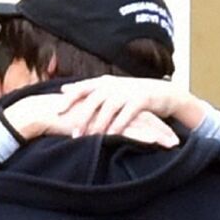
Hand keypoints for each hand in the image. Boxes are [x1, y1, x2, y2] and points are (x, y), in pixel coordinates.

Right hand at [3, 92, 178, 147]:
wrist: (45, 113)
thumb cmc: (60, 120)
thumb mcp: (83, 123)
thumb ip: (94, 126)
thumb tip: (100, 135)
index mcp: (109, 106)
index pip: (135, 114)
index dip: (152, 123)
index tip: (165, 133)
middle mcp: (113, 107)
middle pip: (144, 117)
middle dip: (161, 128)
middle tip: (177, 139)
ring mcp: (110, 113)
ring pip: (141, 124)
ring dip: (158, 134)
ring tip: (173, 144)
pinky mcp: (105, 122)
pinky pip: (129, 130)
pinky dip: (144, 137)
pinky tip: (156, 143)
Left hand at [59, 75, 207, 134]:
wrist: (162, 93)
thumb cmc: (131, 94)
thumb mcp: (110, 89)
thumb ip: (89, 89)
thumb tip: (64, 89)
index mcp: (104, 82)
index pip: (82, 88)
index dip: (69, 99)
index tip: (56, 111)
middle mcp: (114, 85)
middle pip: (93, 100)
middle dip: (83, 117)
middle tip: (73, 134)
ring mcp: (128, 92)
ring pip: (109, 109)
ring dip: (99, 124)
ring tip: (91, 138)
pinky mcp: (141, 100)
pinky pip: (127, 115)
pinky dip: (118, 126)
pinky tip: (112, 136)